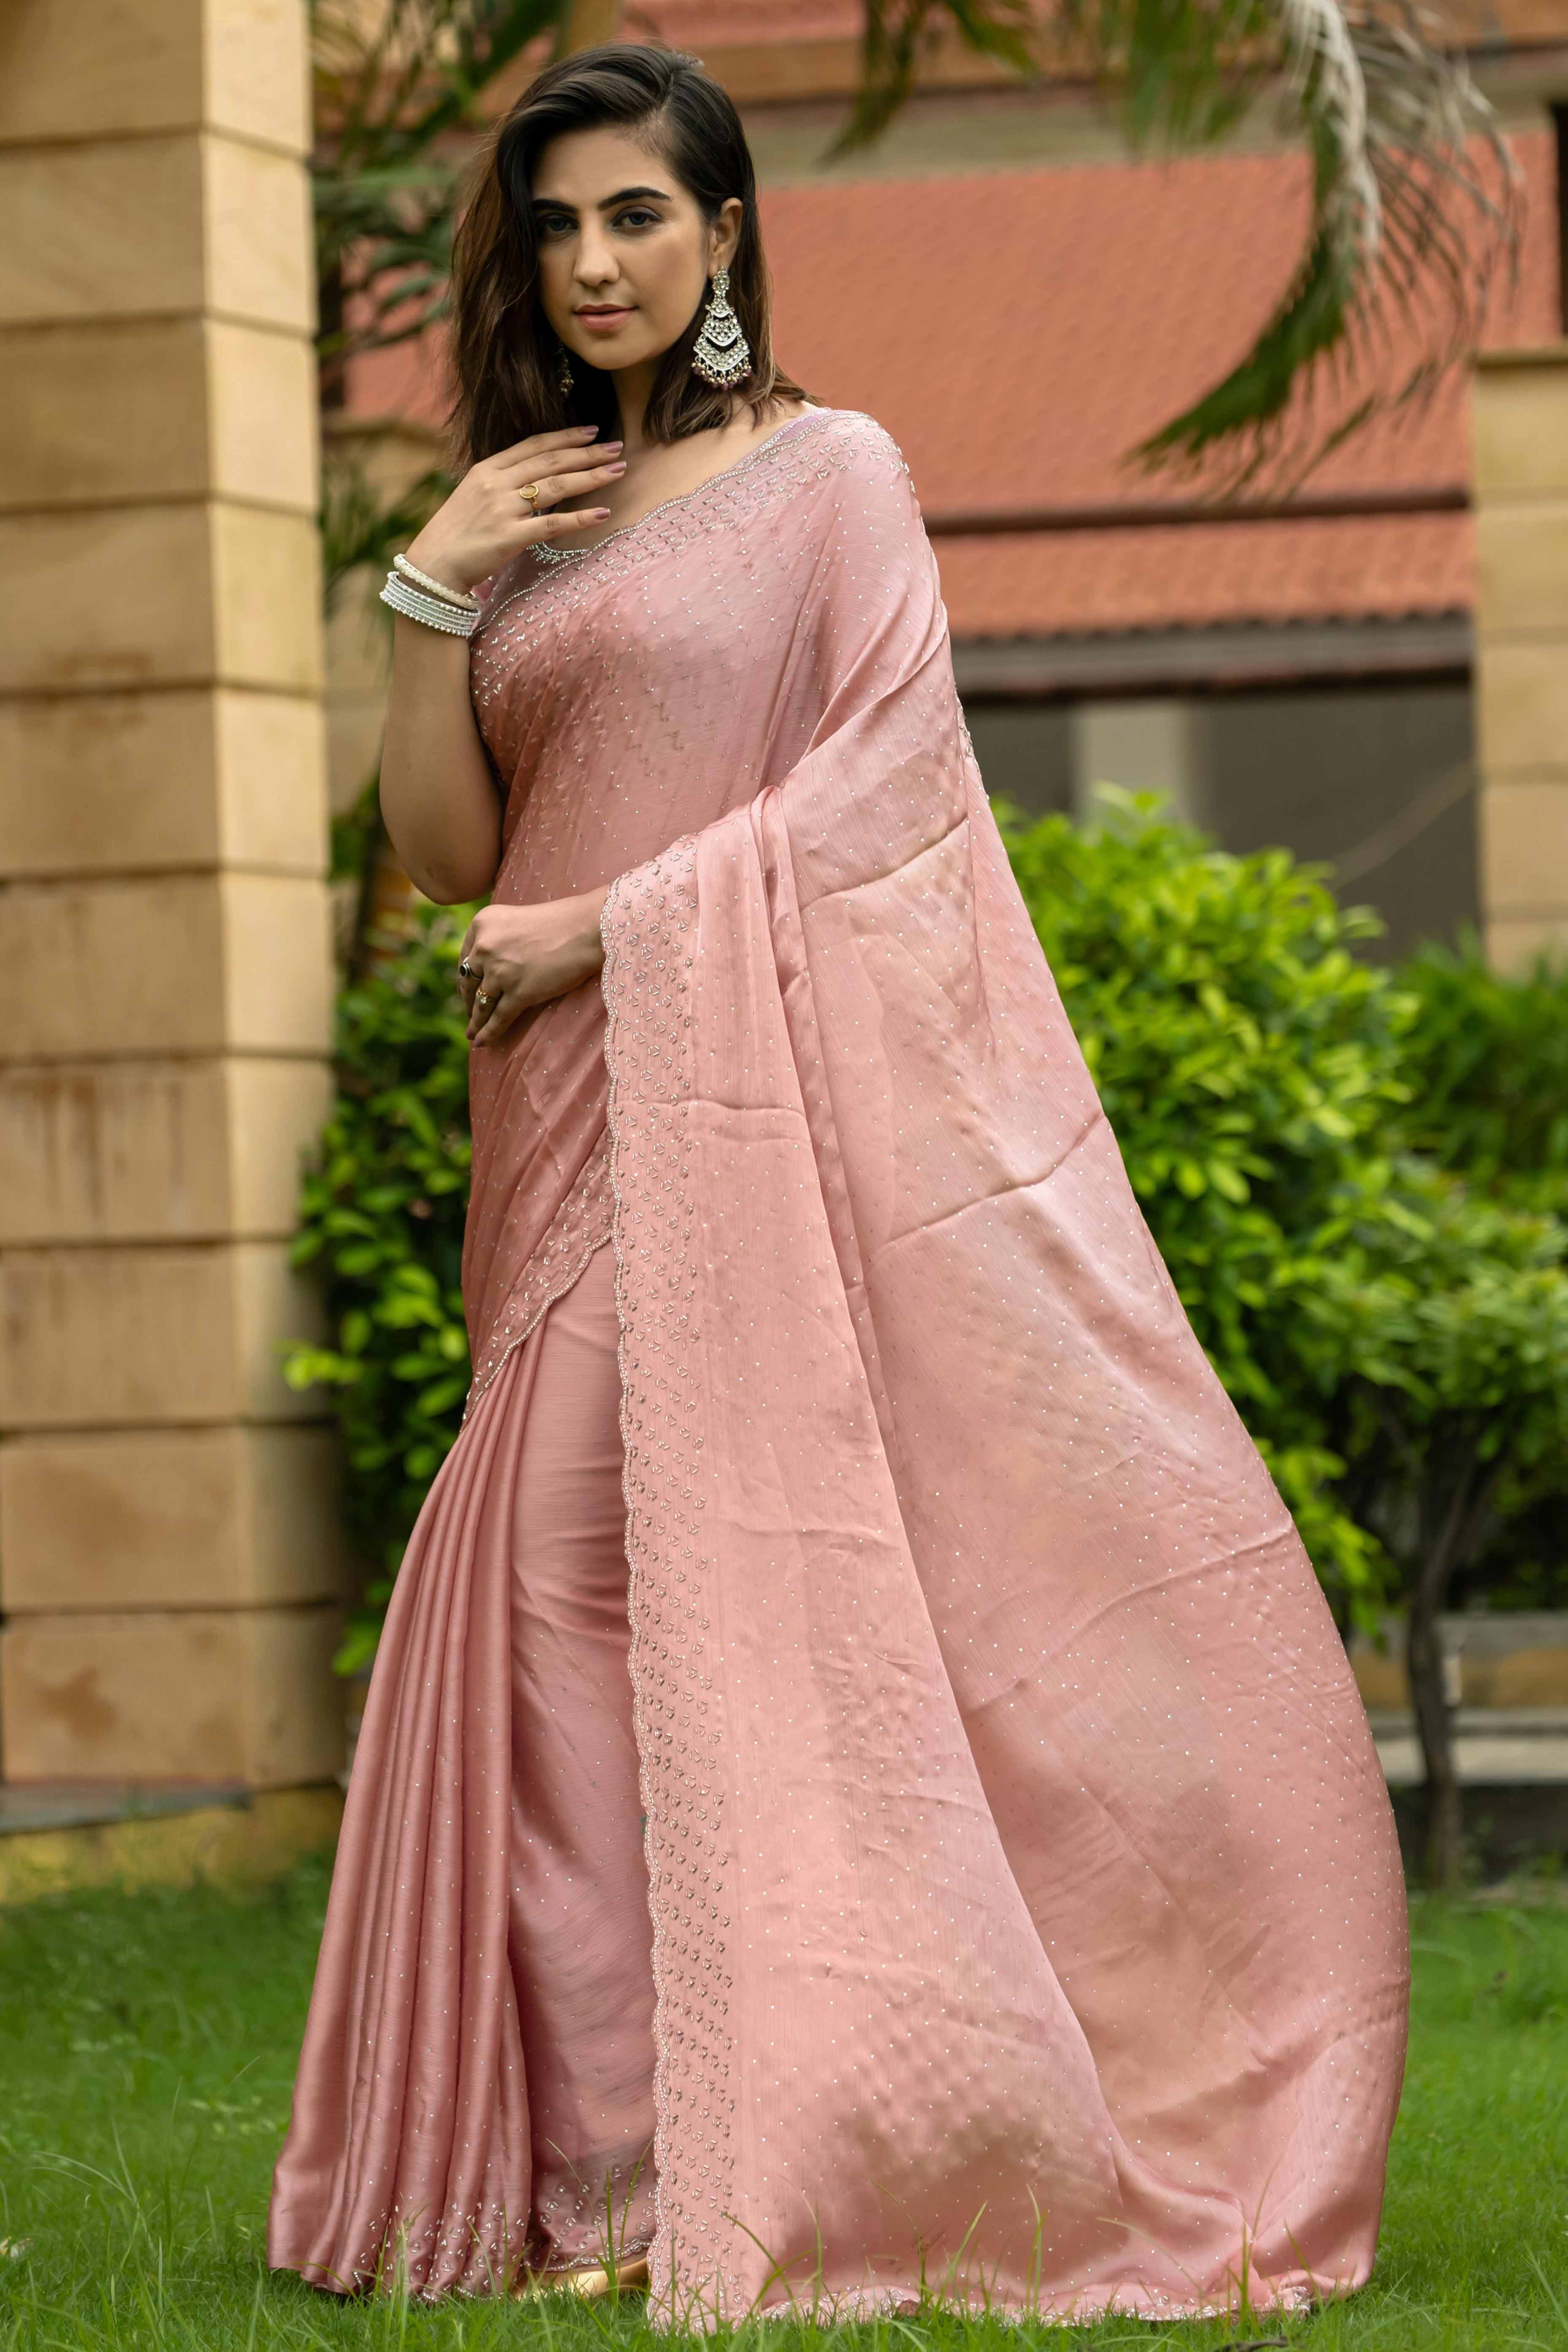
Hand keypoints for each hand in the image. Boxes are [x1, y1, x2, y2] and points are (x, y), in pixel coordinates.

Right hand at [406, 429, 625, 593]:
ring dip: (590, 476)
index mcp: (486, 469)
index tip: (591, 431)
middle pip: (550, 461)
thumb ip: (502, 484)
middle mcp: (496, 484)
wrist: (433, 565)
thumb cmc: (455, 534)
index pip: (533, 446)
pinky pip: (552, 524)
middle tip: (616, 446)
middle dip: (587, 452)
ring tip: (618, 470)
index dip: (564, 437)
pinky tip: (603, 513)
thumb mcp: (473, 496)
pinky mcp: (509, 537)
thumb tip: (534, 479)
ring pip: (555, 486)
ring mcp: (503, 509)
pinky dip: (580, 518)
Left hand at [458, 892, 608, 1045]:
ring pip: (481, 1004)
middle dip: (468, 1001)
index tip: (466, 991)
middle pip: (469, 982)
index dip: (465, 978)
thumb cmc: (561, 923)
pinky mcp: (519, 992)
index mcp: (482, 924)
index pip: (465, 958)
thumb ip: (498, 938)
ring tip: (472, 1034)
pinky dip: (488, 1033)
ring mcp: (500, 971)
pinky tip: (481, 1042)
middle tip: (470, 1014)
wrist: (587, 929)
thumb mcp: (515, 920)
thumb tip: (486, 967)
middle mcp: (485, 946)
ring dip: (476, 1022)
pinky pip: (498, 1018)